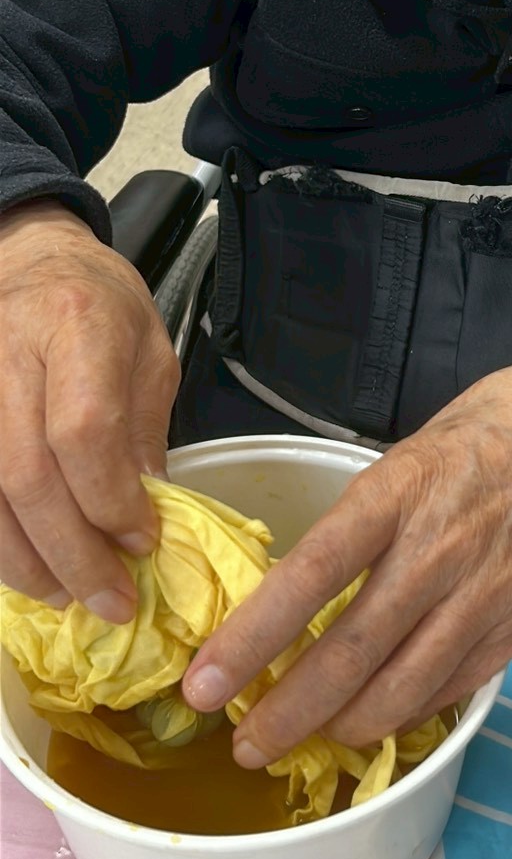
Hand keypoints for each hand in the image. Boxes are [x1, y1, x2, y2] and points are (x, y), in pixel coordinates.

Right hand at [0, 200, 179, 619]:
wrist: (29, 258)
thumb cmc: (99, 303)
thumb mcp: (149, 352)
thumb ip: (144, 434)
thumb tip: (146, 522)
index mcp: (76, 323)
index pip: (83, 431)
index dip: (110, 500)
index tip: (143, 540)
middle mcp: (7, 353)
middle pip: (27, 475)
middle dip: (71, 552)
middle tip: (110, 600)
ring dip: (26, 561)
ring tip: (68, 596)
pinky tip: (28, 567)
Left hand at [183, 356, 511, 763]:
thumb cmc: (499, 426)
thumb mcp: (413, 450)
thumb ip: (366, 516)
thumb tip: (302, 584)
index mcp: (400, 492)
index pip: (311, 576)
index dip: (252, 638)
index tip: (205, 684)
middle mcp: (440, 551)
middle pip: (350, 653)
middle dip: (287, 712)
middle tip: (243, 744)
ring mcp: (486, 597)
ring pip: (401, 689)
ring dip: (343, 727)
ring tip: (306, 741)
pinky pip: (452, 689)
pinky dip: (408, 714)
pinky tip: (378, 721)